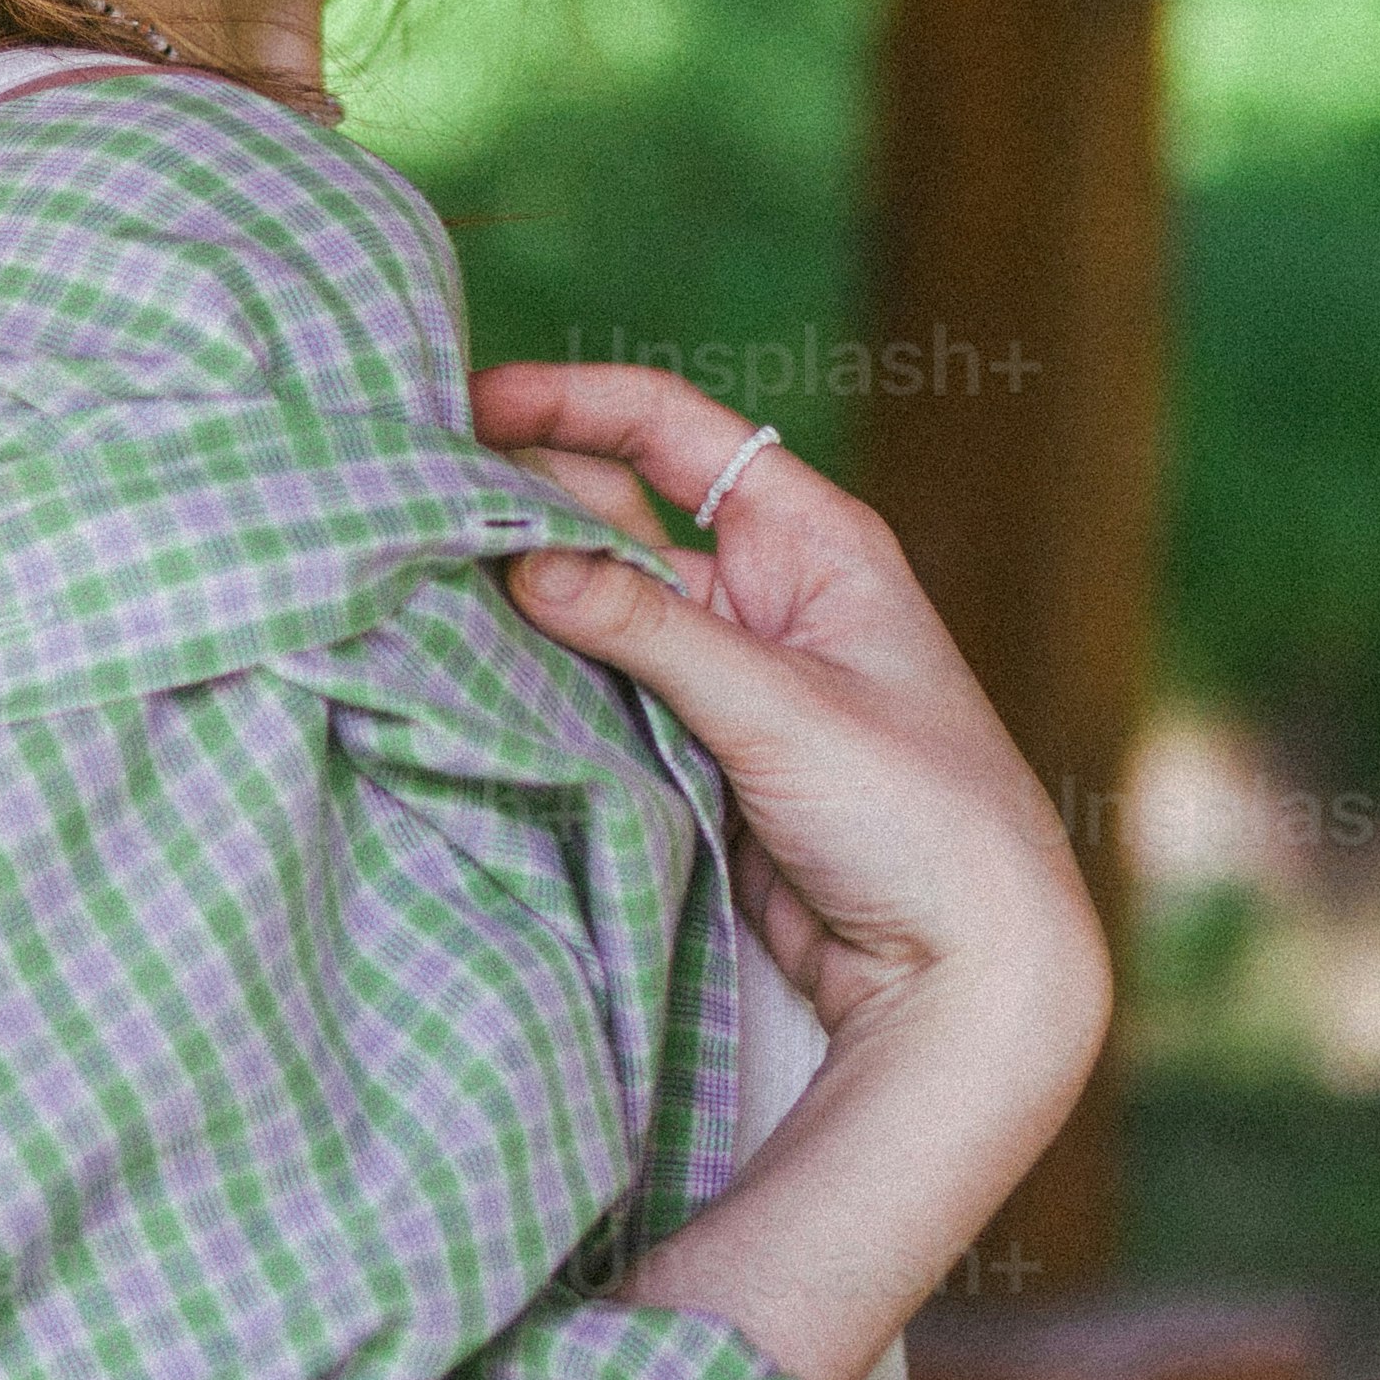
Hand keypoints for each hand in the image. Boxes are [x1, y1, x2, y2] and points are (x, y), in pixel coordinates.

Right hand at [470, 362, 1104, 1060]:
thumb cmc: (922, 819)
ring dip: (521, 600)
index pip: (671, 429)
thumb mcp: (781, 709)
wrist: (966, 975)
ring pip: (596, 612)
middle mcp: (762, 593)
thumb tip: (521, 560)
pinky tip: (462, 674)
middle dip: (522, 501)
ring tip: (415, 584)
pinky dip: (536, 684)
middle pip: (616, 513)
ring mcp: (723, 677)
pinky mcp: (692, 758)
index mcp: (810, 541)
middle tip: (413, 502)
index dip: (569, 404)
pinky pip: (597, 697)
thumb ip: (649, 630)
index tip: (467, 406)